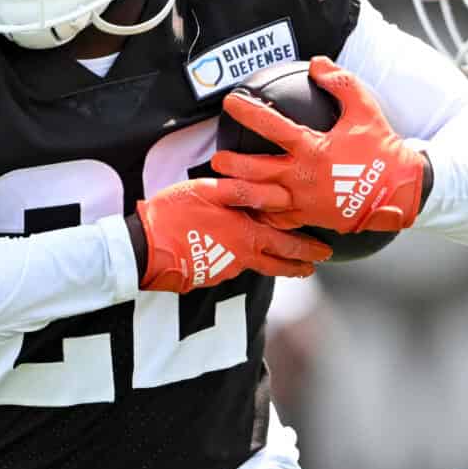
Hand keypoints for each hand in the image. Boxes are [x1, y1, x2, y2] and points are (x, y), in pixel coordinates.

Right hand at [134, 176, 330, 293]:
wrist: (144, 248)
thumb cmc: (175, 214)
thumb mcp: (210, 191)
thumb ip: (243, 192)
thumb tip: (272, 192)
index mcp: (247, 236)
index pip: (287, 245)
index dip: (307, 249)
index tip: (323, 252)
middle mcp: (241, 258)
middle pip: (278, 264)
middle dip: (299, 265)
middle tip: (314, 267)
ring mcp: (223, 270)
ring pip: (252, 266)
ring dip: (269, 264)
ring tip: (281, 264)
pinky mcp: (206, 277)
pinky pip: (228, 267)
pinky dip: (236, 261)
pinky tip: (230, 254)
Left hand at [211, 57, 427, 234]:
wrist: (401, 190)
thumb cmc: (383, 150)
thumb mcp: (365, 109)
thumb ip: (340, 83)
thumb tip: (317, 64)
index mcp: (312, 148)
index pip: (272, 125)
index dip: (248, 111)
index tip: (230, 102)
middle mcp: (302, 176)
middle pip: (256, 170)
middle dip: (232, 164)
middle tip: (216, 159)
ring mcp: (304, 201)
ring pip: (261, 200)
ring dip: (236, 194)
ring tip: (217, 190)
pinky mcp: (309, 218)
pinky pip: (278, 220)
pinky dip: (260, 217)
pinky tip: (246, 213)